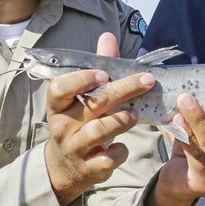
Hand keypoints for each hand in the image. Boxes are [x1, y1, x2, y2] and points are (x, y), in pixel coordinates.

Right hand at [44, 33, 155, 205]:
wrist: (65, 166)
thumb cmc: (77, 121)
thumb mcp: (80, 98)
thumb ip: (96, 68)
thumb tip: (108, 37)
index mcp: (58, 105)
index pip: (59, 88)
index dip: (80, 79)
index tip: (102, 74)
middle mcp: (62, 126)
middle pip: (93, 105)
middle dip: (123, 90)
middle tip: (146, 81)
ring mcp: (74, 148)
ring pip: (100, 131)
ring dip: (122, 120)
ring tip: (135, 114)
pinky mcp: (88, 168)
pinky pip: (108, 159)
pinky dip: (120, 152)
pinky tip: (122, 146)